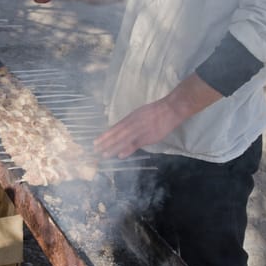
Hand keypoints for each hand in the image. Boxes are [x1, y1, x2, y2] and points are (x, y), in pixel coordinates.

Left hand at [94, 74, 222, 158]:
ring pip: (123, 140)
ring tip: (104, 154)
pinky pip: (136, 144)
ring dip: (113, 148)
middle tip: (95, 150)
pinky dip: (128, 150)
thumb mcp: (138, 113)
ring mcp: (140, 131)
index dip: (105, 136)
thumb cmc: (154, 111)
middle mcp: (132, 124)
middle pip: (116, 135)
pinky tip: (120, 156)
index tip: (96, 141)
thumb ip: (129, 122)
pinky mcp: (148, 137)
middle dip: (105, 143)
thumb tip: (120, 130)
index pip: (114, 128)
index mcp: (130, 118)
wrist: (169, 110)